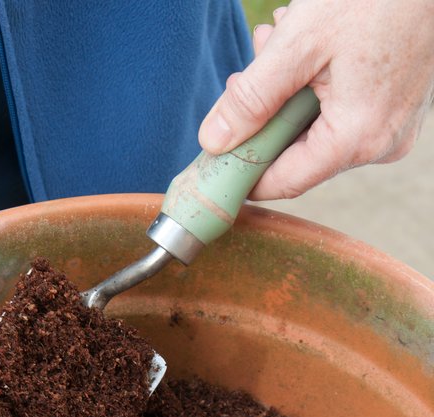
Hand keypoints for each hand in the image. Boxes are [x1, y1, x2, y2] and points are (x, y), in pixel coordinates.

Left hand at [198, 0, 433, 199]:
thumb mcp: (300, 42)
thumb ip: (252, 97)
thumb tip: (214, 140)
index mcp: (358, 139)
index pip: (285, 182)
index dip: (243, 174)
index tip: (213, 158)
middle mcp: (381, 145)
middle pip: (299, 154)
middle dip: (264, 116)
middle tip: (245, 72)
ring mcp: (394, 128)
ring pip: (318, 129)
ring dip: (286, 92)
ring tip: (278, 38)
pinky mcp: (398, 108)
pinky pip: (343, 112)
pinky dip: (315, 85)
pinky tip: (308, 42)